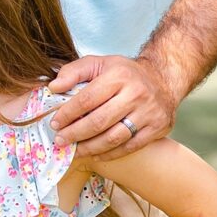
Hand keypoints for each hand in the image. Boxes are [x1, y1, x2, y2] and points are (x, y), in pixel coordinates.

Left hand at [47, 53, 174, 160]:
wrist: (163, 78)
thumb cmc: (125, 73)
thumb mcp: (100, 63)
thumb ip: (74, 71)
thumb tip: (54, 87)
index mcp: (119, 76)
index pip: (87, 99)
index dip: (68, 114)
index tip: (55, 123)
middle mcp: (136, 94)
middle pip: (99, 121)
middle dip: (75, 134)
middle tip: (60, 140)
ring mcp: (148, 112)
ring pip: (114, 137)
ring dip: (90, 147)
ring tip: (75, 150)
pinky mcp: (157, 128)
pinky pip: (129, 146)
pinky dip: (110, 153)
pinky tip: (96, 153)